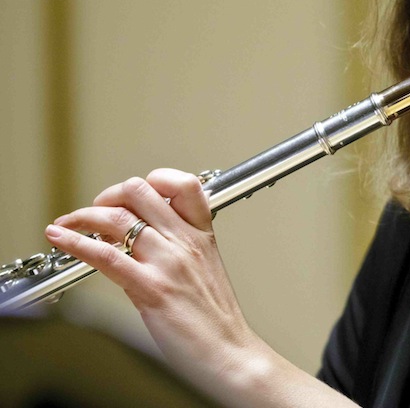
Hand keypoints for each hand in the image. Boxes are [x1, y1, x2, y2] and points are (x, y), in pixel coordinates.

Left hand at [46, 169, 264, 386]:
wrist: (228, 350)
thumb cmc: (214, 319)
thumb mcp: (204, 271)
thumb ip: (178, 249)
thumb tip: (140, 240)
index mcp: (202, 236)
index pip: (184, 185)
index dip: (154, 180)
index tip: (132, 195)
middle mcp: (185, 242)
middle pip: (141, 193)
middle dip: (109, 195)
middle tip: (95, 209)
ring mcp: (168, 262)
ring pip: (118, 218)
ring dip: (83, 216)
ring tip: (67, 223)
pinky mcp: (150, 288)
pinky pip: (105, 256)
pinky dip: (75, 243)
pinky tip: (60, 238)